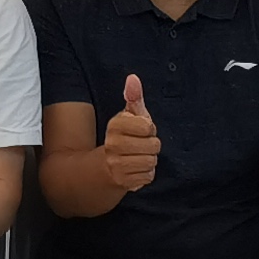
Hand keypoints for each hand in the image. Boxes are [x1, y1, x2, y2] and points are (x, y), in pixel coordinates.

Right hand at [98, 74, 161, 192]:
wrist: (106, 166)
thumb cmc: (125, 137)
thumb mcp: (130, 116)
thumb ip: (134, 96)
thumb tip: (133, 78)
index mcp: (115, 125)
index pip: (147, 126)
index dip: (149, 128)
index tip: (142, 130)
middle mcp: (113, 144)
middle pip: (153, 145)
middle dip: (152, 146)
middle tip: (141, 145)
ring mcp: (116, 164)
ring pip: (151, 161)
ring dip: (150, 160)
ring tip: (139, 157)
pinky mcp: (123, 180)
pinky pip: (148, 176)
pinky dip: (146, 174)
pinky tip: (137, 169)